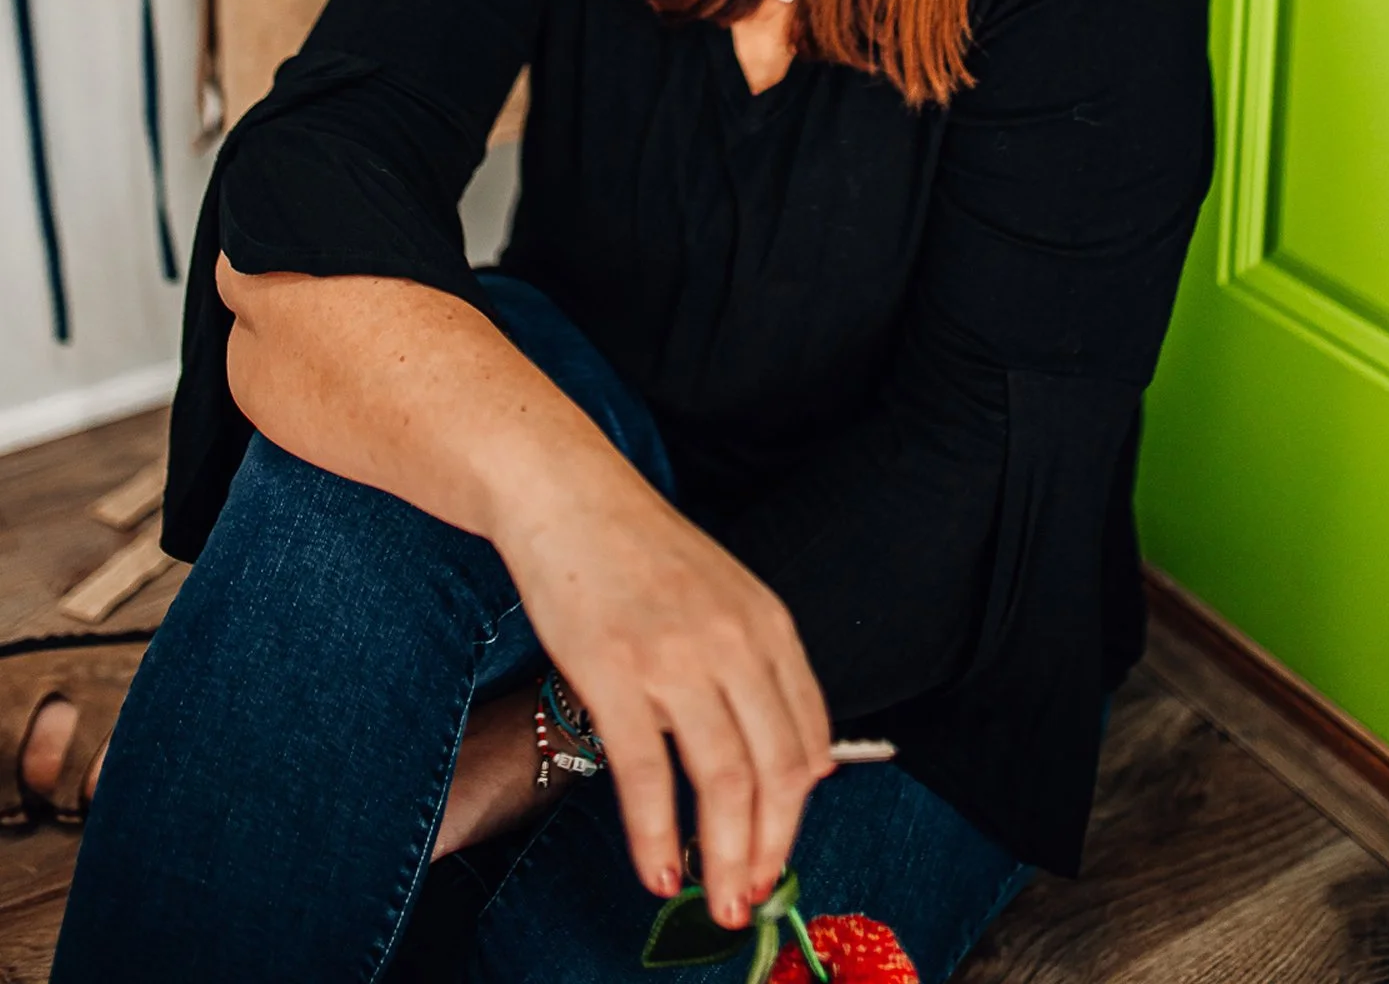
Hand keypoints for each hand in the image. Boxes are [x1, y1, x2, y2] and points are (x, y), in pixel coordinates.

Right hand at [497, 461, 834, 928]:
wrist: (569, 495)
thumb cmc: (641, 552)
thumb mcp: (724, 595)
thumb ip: (757, 666)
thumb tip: (793, 762)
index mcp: (770, 623)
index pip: (809, 739)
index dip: (799, 810)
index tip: (780, 852)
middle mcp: (737, 641)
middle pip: (777, 770)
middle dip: (771, 849)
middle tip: (752, 899)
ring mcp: (677, 656)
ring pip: (725, 780)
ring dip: (725, 856)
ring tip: (718, 902)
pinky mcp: (615, 671)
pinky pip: (645, 773)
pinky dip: (655, 834)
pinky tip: (657, 870)